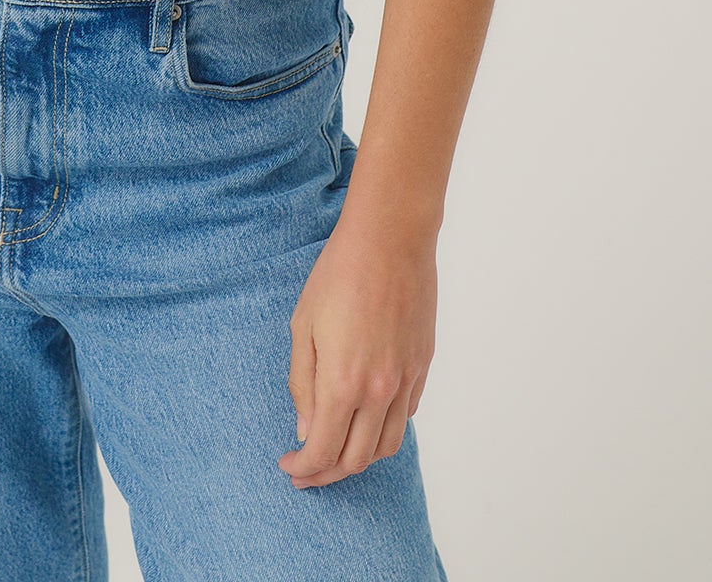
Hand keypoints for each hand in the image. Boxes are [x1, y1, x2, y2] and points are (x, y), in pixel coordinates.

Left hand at [278, 208, 436, 486]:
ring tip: (334, 449)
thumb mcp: (303, 325)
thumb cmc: (338, 275)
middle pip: (356, 459)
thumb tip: (306, 430)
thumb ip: (303, 384)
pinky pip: (404, 417)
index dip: (303, 468)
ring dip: (358, 457)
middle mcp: (379, 390)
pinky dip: (383, 430)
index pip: (323, 450)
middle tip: (305, 468)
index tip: (288, 467)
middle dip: (327, 472)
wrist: (390, 239)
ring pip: (386, 446)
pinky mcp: (422, 366)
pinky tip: (364, 418)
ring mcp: (406, 380)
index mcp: (343, 381)